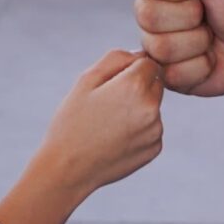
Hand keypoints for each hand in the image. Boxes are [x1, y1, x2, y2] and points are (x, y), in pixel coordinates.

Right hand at [31, 49, 164, 197]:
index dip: (130, 69)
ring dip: (138, 109)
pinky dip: (138, 130)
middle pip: (155, 84)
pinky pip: (151, 129)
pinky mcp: (155, 148)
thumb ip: (117, 58)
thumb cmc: (72, 120)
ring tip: (109, 124)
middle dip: (137, 87)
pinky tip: (115, 139)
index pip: (149, 62)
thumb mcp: (86, 79)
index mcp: (135, 85)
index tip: (111, 84)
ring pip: (153, 107)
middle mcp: (152, 108)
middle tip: (108, 104)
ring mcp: (155, 130)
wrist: (68, 168)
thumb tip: (141, 55)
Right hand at [132, 0, 223, 100]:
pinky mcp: (172, 76)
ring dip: (198, 42)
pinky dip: (201, 66)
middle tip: (211, 13)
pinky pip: (171, 74)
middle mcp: (157, 13)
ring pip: (159, 47)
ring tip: (214, 36)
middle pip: (147, 15)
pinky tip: (213, 59)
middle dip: (190, 14)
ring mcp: (162, 46)